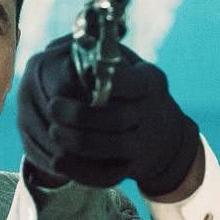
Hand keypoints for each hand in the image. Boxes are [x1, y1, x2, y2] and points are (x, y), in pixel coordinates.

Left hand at [17, 35, 199, 195]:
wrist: (165, 137)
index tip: (76, 77)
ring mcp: (145, 144)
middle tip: (53, 107)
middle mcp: (152, 114)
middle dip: (80, 115)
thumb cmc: (136, 93)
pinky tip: (58, 161)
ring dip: (76, 141)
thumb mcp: (131, 67)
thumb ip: (104, 57)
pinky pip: (105, 175)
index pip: (128, 82)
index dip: (102, 82)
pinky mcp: (133, 167)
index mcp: (150, 83)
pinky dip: (80, 169)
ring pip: (109, 147)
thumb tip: (69, 44)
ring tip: (53, 132)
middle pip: (116, 118)